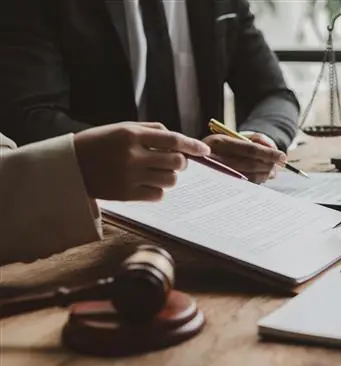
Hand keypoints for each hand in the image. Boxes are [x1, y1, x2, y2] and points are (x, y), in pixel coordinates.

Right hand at [74, 122, 209, 201]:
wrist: (71, 165)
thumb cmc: (101, 144)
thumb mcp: (122, 129)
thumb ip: (152, 131)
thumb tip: (180, 140)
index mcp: (131, 135)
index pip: (173, 140)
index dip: (192, 146)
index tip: (205, 150)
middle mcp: (132, 155)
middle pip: (176, 162)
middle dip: (182, 163)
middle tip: (177, 162)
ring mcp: (129, 177)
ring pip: (170, 180)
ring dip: (171, 177)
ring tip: (159, 173)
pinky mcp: (126, 195)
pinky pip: (158, 195)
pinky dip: (158, 190)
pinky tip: (148, 184)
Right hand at [202, 132, 285, 183]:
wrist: (198, 157)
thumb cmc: (223, 146)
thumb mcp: (234, 136)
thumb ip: (255, 139)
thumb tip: (271, 148)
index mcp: (220, 142)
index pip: (251, 149)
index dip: (269, 154)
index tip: (282, 157)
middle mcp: (217, 158)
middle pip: (251, 164)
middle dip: (269, 164)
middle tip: (279, 164)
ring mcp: (218, 173)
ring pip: (249, 176)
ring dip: (265, 173)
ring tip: (273, 169)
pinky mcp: (221, 184)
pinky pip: (245, 185)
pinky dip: (258, 180)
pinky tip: (263, 176)